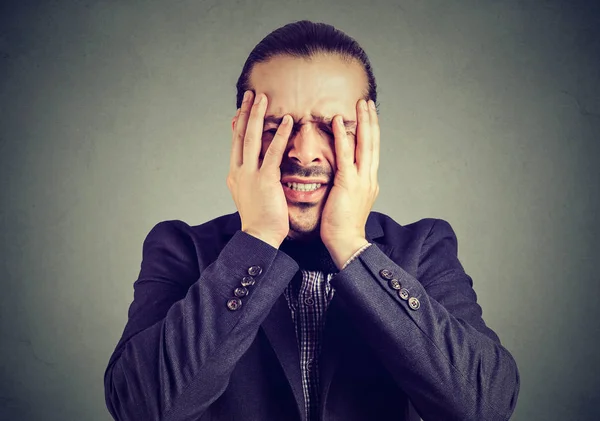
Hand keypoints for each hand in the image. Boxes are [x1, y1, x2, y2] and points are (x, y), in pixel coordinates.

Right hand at [227, 90, 293, 248]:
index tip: (242, 108)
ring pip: (252, 138)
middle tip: (251, 94)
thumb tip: (261, 166)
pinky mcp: (265, 180)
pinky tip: (287, 121)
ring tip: (263, 98)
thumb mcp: (251, 195)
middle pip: (240, 135)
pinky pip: (273, 152)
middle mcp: (238, 171)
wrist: (259, 237)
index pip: (236, 143)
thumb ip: (253, 178)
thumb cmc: (260, 220)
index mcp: (235, 175)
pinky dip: (280, 135)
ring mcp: (250, 174)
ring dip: (257, 115)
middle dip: (245, 112)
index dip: (239, 123)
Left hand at [320, 99, 379, 267]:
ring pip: (365, 145)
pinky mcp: (348, 184)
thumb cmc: (343, 226)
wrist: (346, 243)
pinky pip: (346, 155)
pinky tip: (338, 121)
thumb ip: (350, 185)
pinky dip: (343, 137)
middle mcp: (369, 177)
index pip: (372, 151)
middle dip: (370, 121)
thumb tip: (345, 176)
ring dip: (362, 122)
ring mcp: (361, 180)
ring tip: (359, 104)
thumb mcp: (350, 201)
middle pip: (373, 143)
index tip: (369, 115)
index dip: (371, 131)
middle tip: (367, 102)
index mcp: (369, 181)